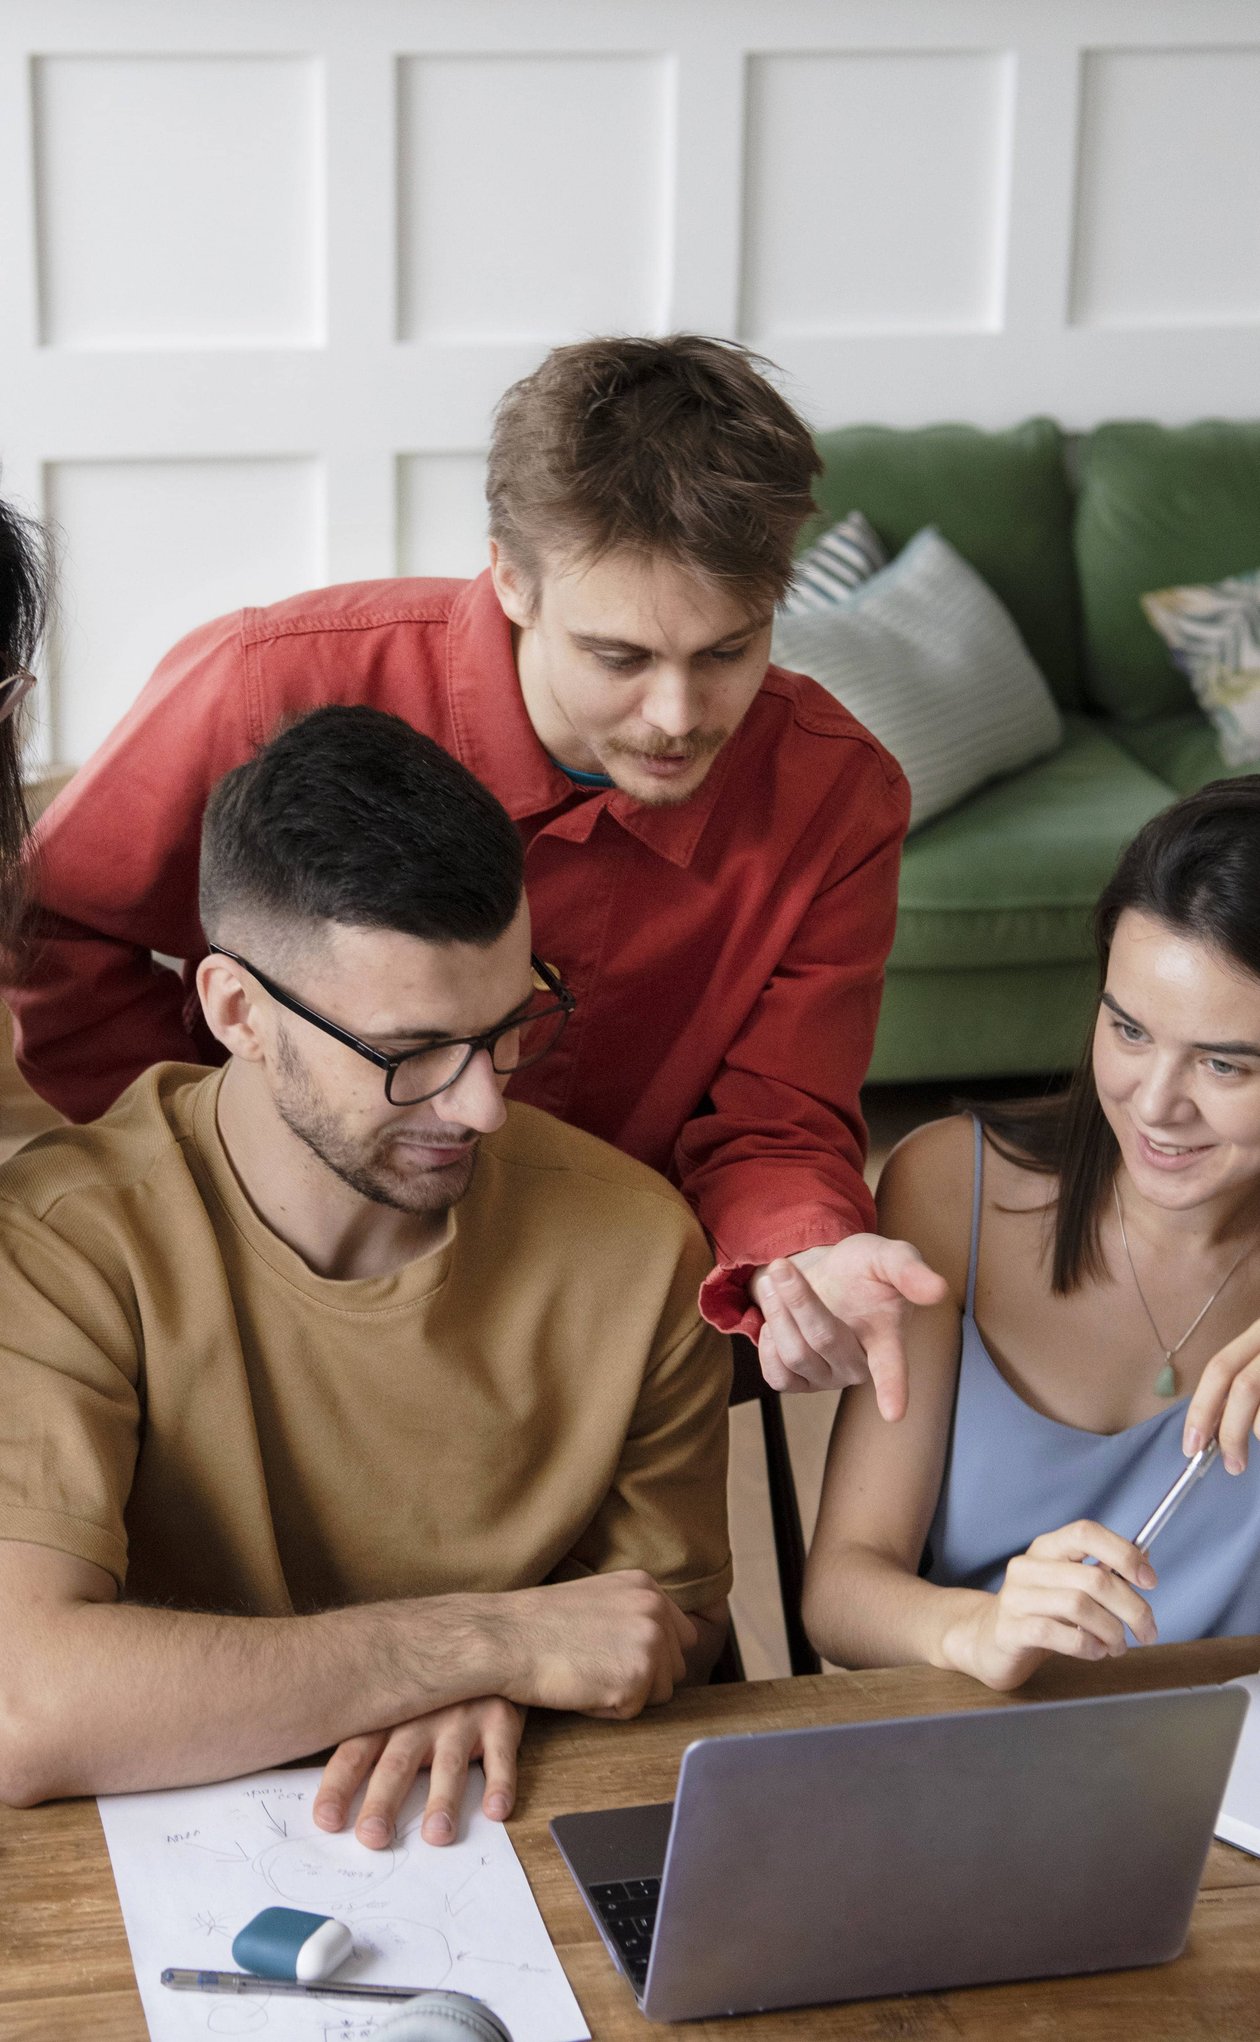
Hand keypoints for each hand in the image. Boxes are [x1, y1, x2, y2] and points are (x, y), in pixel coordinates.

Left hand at [312, 1697, 523, 1850]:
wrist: (487, 1643)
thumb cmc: (430, 1693)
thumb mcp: (393, 1706)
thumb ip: (367, 1747)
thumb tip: (327, 1808)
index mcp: (386, 1717)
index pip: (355, 1753)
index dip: (338, 1786)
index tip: (326, 1820)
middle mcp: (420, 1716)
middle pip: (397, 1763)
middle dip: (383, 1800)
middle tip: (372, 1836)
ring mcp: (461, 1717)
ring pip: (449, 1762)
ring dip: (443, 1800)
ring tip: (437, 1835)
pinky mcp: (500, 1719)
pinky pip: (501, 1754)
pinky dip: (500, 1782)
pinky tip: (496, 1811)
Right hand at [495, 1570, 696, 1718]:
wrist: (505, 1637)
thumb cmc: (539, 1624)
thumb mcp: (598, 1598)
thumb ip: (633, 1614)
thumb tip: (658, 1645)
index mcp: (647, 1586)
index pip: (681, 1637)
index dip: (653, 1657)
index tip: (620, 1659)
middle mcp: (655, 1609)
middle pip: (675, 1668)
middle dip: (643, 1679)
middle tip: (596, 1667)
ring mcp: (649, 1642)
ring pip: (661, 1693)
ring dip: (627, 1695)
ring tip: (587, 1675)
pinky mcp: (637, 1677)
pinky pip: (633, 1711)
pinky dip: (607, 1710)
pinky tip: (580, 1688)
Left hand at [750, 1233, 947, 1414]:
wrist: (823, 1276)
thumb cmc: (861, 1269)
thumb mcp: (886, 1256)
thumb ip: (908, 1270)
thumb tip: (938, 1289)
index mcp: (888, 1340)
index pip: (892, 1368)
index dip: (894, 1389)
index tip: (894, 1413)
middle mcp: (860, 1367)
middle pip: (822, 1339)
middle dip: (798, 1299)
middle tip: (782, 1267)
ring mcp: (828, 1380)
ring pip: (795, 1354)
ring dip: (777, 1312)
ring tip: (776, 1283)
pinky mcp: (799, 1384)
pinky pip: (776, 1375)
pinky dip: (766, 1343)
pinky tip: (774, 1322)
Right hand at [939, 1520, 1158, 1691]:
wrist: (988, 1640)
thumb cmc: (1039, 1612)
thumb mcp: (1069, 1586)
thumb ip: (1103, 1572)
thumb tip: (1145, 1561)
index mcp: (1046, 1548)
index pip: (1086, 1533)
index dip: (1123, 1552)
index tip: (1150, 1580)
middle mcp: (1028, 1566)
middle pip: (1094, 1578)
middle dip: (1132, 1608)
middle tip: (1147, 1630)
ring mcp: (1016, 1597)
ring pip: (1080, 1606)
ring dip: (1112, 1631)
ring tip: (1118, 1646)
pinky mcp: (1010, 1630)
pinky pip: (1059, 1635)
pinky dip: (1088, 1646)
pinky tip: (1095, 1652)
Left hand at [1184, 1319, 1259, 1473]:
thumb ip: (1245, 1380)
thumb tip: (1215, 1428)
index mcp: (1259, 1331)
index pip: (1220, 1368)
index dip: (1202, 1408)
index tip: (1191, 1446)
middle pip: (1243, 1386)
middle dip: (1229, 1431)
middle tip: (1230, 1465)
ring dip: (1258, 1434)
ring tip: (1257, 1450)